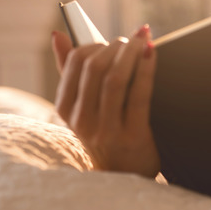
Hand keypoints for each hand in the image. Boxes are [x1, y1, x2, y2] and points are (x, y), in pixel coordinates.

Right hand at [52, 26, 160, 177]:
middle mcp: (82, 120)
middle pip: (95, 69)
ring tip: (144, 41)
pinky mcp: (132, 136)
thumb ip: (69, 71)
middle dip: (117, 47)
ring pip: (116, 79)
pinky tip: (152, 53)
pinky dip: (146, 68)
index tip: (112, 41)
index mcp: (66, 109)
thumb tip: (58, 35)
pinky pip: (139, 95)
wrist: (127, 174)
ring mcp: (106, 130)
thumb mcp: (83, 107)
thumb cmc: (106, 131)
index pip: (74, 63)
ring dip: (132, 53)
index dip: (95, 44)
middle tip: (133, 40)